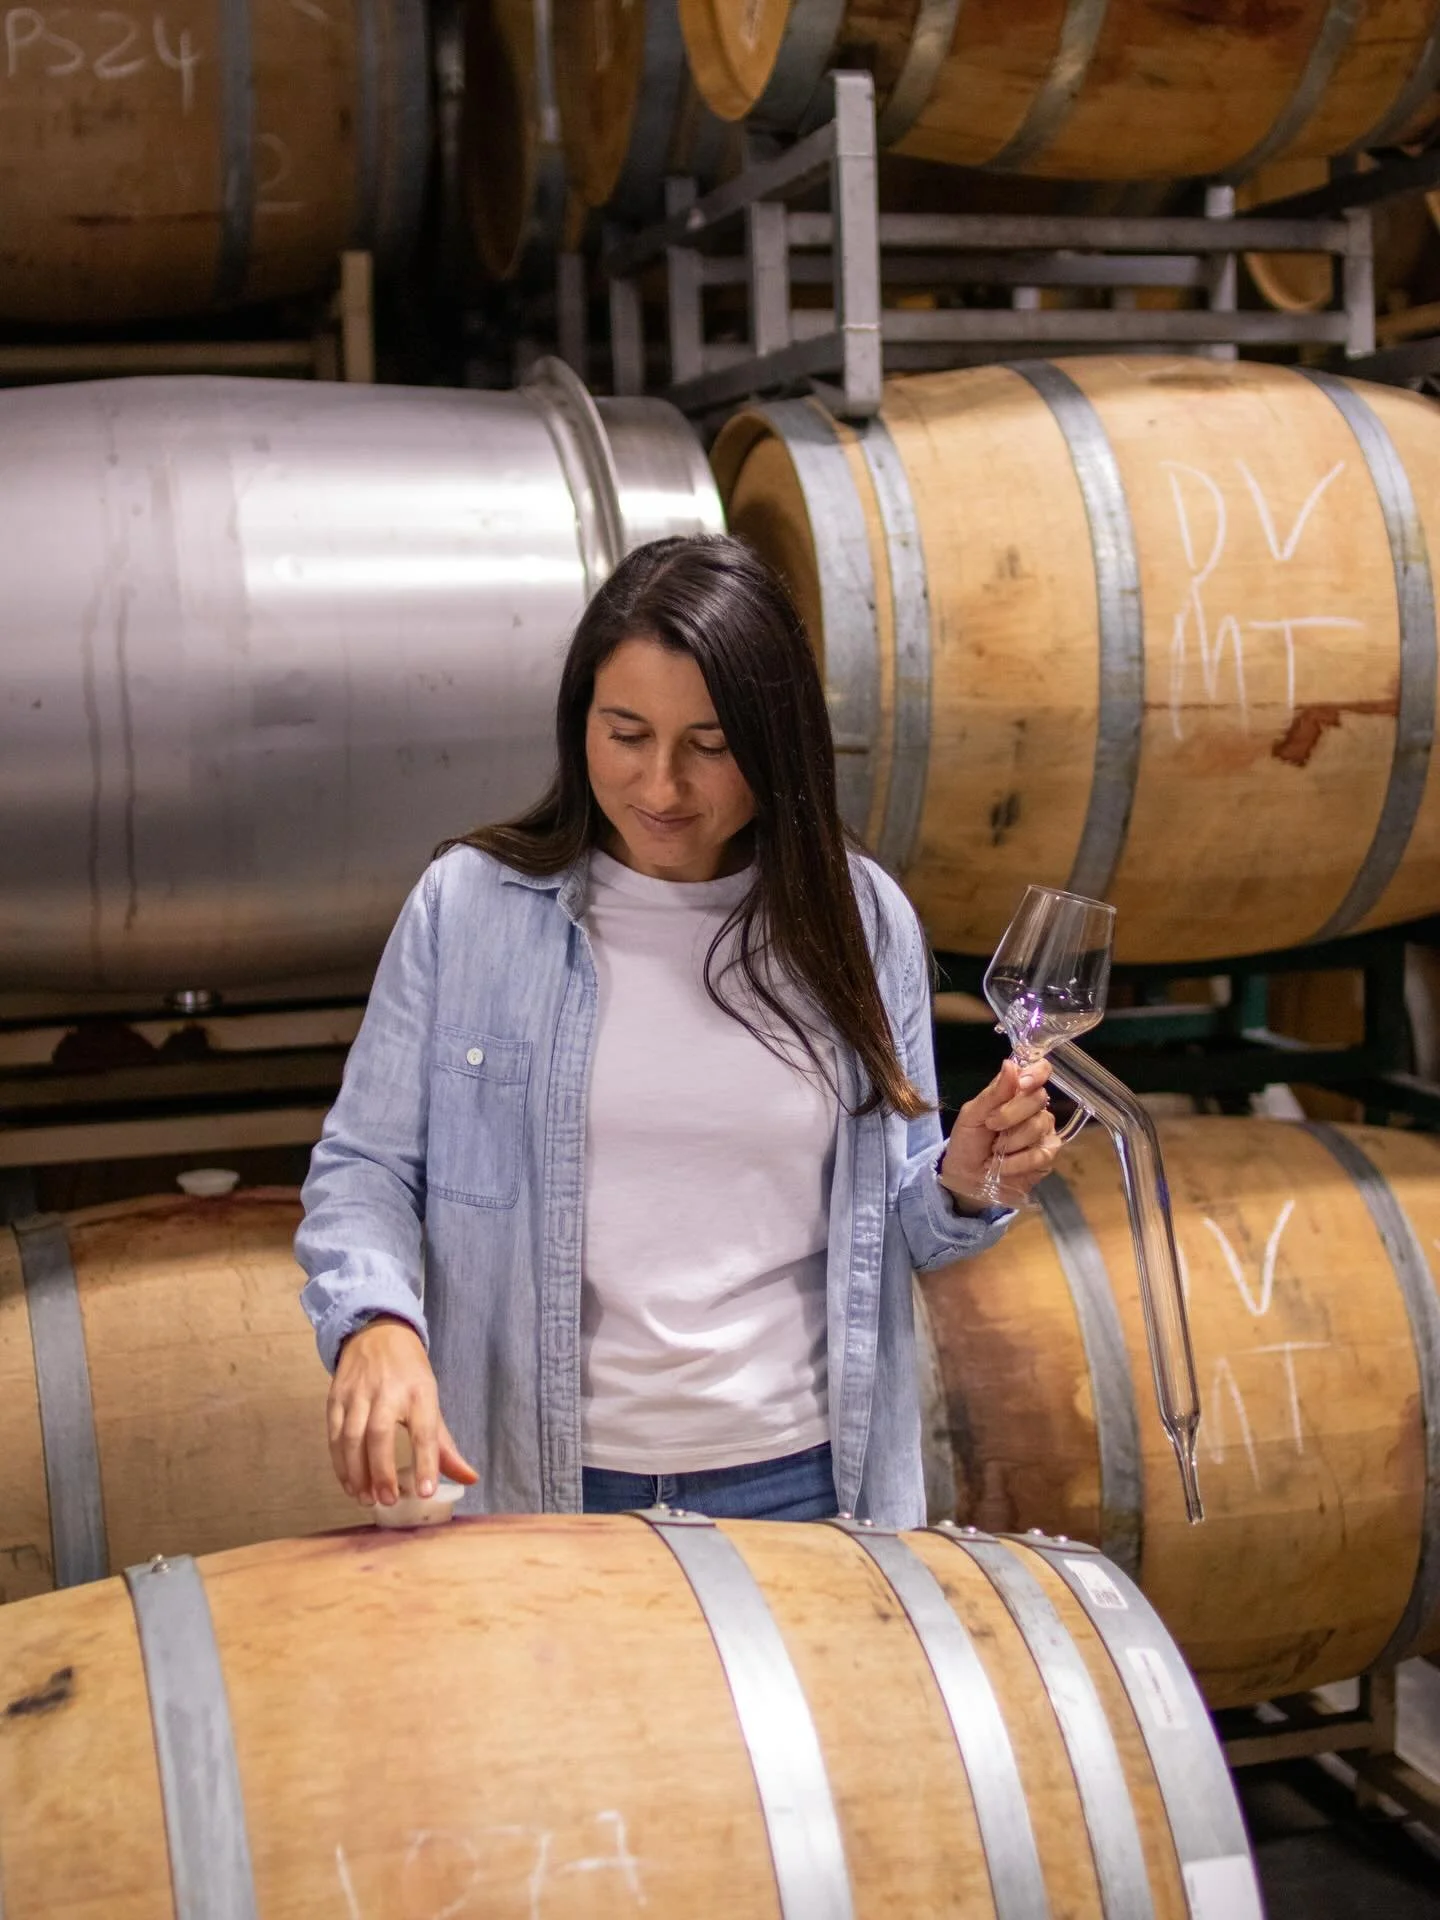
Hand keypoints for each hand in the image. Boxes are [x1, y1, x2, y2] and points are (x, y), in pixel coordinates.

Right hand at [328, 1316, 477, 1506]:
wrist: (377, 1332)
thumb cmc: (409, 1373)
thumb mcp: (432, 1400)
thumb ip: (445, 1445)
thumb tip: (469, 1479)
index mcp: (420, 1391)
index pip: (424, 1430)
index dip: (426, 1461)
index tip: (425, 1492)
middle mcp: (387, 1390)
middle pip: (380, 1434)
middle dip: (382, 1472)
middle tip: (388, 1500)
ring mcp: (358, 1392)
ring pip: (351, 1436)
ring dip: (356, 1472)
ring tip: (366, 1498)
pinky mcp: (335, 1397)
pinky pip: (334, 1435)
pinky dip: (339, 1463)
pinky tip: (349, 1484)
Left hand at [937, 1057, 1060, 1211]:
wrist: (966, 1179)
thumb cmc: (967, 1142)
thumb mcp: (972, 1115)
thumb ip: (993, 1093)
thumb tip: (1010, 1064)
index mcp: (1015, 1092)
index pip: (1040, 1071)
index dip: (1036, 1074)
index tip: (1022, 1084)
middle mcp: (1034, 1109)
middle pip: (1038, 1098)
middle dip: (1010, 1114)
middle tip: (991, 1126)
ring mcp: (1044, 1132)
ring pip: (1038, 1126)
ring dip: (1010, 1141)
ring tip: (995, 1150)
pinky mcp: (1048, 1156)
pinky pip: (1041, 1153)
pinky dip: (1017, 1161)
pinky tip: (1004, 1166)